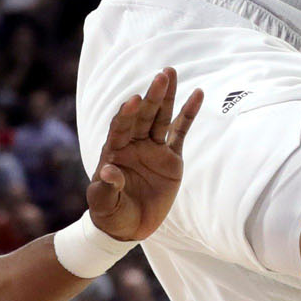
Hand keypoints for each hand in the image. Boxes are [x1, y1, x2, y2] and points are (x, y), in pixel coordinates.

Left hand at [86, 67, 201, 241]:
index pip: (121, 127)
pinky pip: (181, 132)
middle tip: (161, 75)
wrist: (128, 227)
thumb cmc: (110, 214)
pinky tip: (197, 94)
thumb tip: (108, 170)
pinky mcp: (170, 157)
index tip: (135, 101)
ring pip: (161, 117)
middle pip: (144, 116)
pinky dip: (188, 114)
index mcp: (114, 151)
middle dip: (152, 96)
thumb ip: (106, 188)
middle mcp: (134, 144)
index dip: (127, 114)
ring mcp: (153, 148)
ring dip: (166, 96)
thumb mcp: (103, 204)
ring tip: (170, 73)